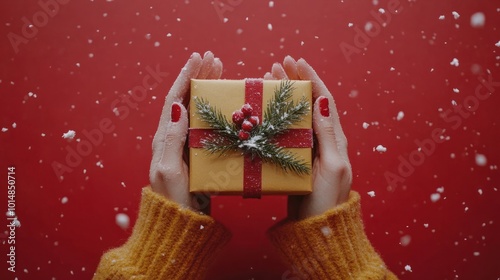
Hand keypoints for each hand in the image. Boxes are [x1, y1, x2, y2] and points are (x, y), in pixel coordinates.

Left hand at [149, 51, 222, 211]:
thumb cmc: (174, 201)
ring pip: (197, 111)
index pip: (174, 99)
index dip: (186, 77)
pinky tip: (225, 106)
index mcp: (164, 139)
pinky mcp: (197, 156)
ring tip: (220, 72)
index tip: (198, 58)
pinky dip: (215, 111)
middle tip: (214, 60)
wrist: (180, 225)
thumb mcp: (171, 170)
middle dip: (198, 78)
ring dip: (206, 90)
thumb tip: (177, 107)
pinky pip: (206, 126)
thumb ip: (172, 139)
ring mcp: (186, 147)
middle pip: (186, 100)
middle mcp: (173, 139)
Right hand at [265, 56, 351, 219]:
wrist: (317, 229)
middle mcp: (323, 141)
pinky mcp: (296, 161)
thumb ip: (327, 134)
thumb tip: (322, 102)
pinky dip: (276, 119)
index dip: (311, 79)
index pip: (324, 100)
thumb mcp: (332, 166)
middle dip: (295, 82)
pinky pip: (287, 133)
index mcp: (335, 139)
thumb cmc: (327, 201)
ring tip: (269, 81)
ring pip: (296, 116)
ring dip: (283, 97)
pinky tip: (264, 114)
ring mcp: (309, 150)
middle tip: (277, 66)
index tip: (297, 62)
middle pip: (308, 103)